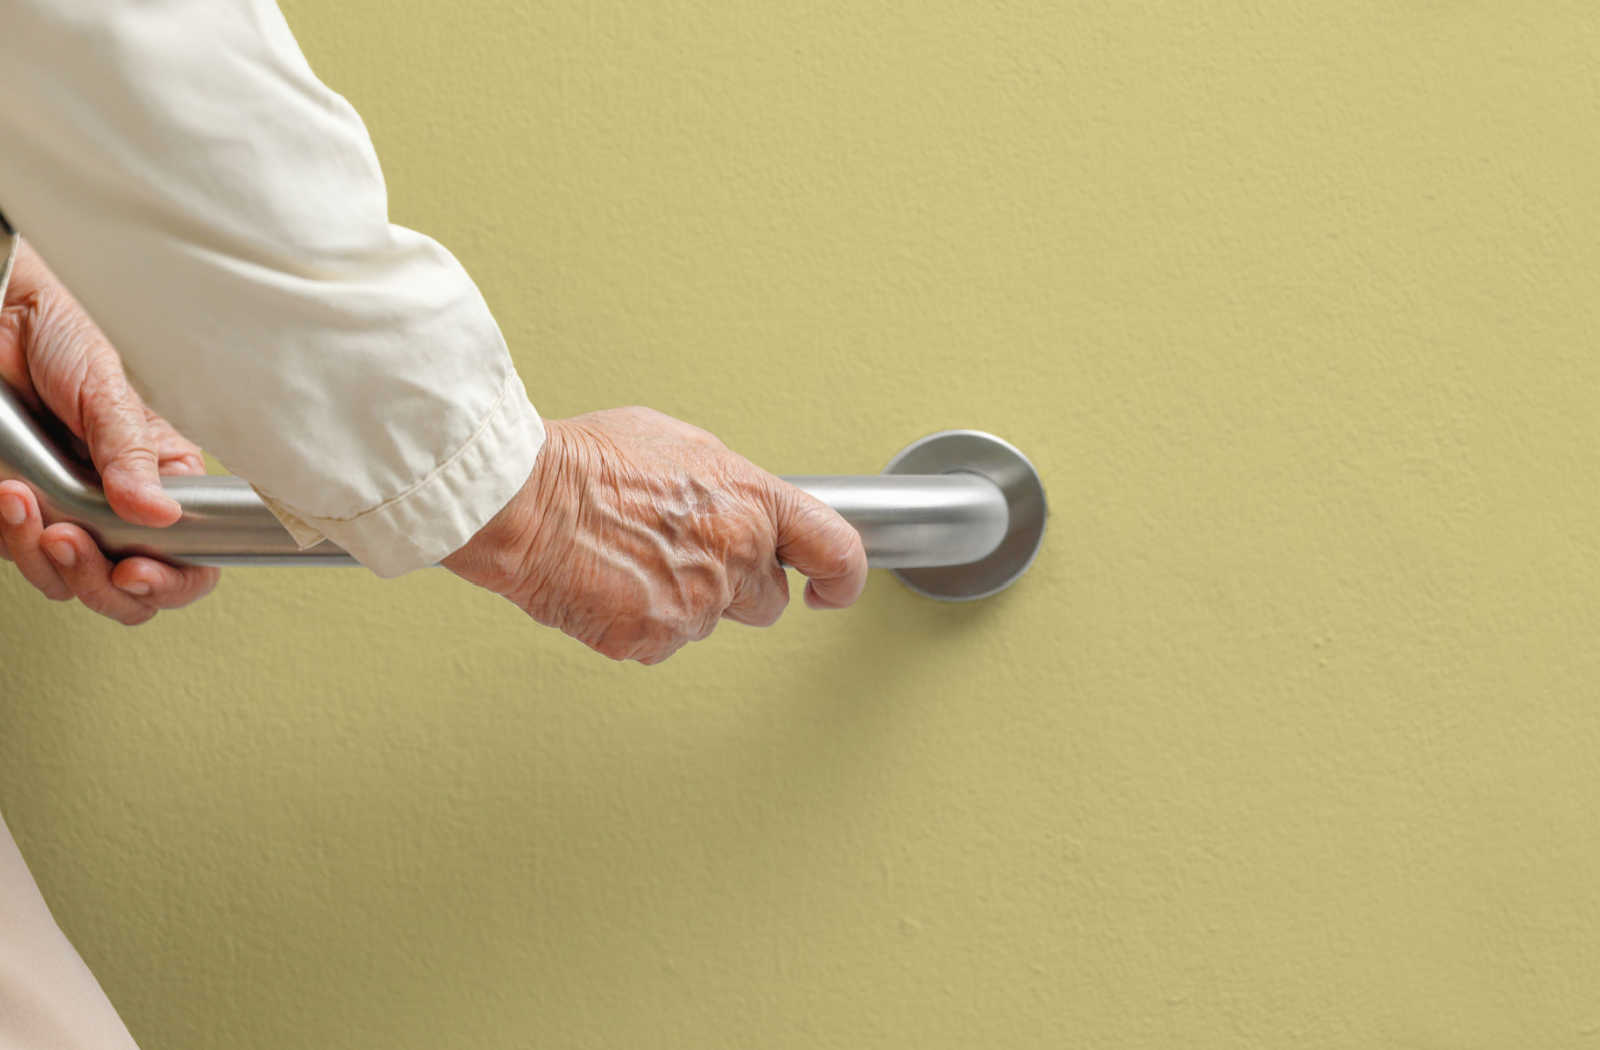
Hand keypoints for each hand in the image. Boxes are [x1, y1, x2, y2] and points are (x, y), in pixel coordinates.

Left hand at [0, 238, 218, 624]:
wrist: (2, 319)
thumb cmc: (60, 340)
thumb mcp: (108, 394)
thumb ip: (132, 456)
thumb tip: (160, 515)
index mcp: (162, 482)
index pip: (190, 558)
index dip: (170, 581)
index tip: (134, 571)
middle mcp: (120, 509)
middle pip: (125, 590)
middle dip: (96, 579)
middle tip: (71, 542)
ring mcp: (69, 515)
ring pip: (65, 580)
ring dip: (41, 554)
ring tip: (25, 502)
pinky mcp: (20, 514)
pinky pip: (16, 553)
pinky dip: (9, 534)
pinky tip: (9, 495)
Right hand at [442, 406, 868, 663]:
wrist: (522, 499)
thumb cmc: (586, 463)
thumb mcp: (678, 444)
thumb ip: (726, 485)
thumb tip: (737, 504)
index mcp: (751, 502)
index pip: (834, 548)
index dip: (844, 576)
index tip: (834, 588)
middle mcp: (735, 556)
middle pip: (768, 602)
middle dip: (737, 589)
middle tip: (687, 560)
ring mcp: (695, 606)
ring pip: (706, 622)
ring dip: (679, 602)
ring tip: (627, 558)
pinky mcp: (652, 640)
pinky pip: (659, 643)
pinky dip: (636, 623)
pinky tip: (606, 584)